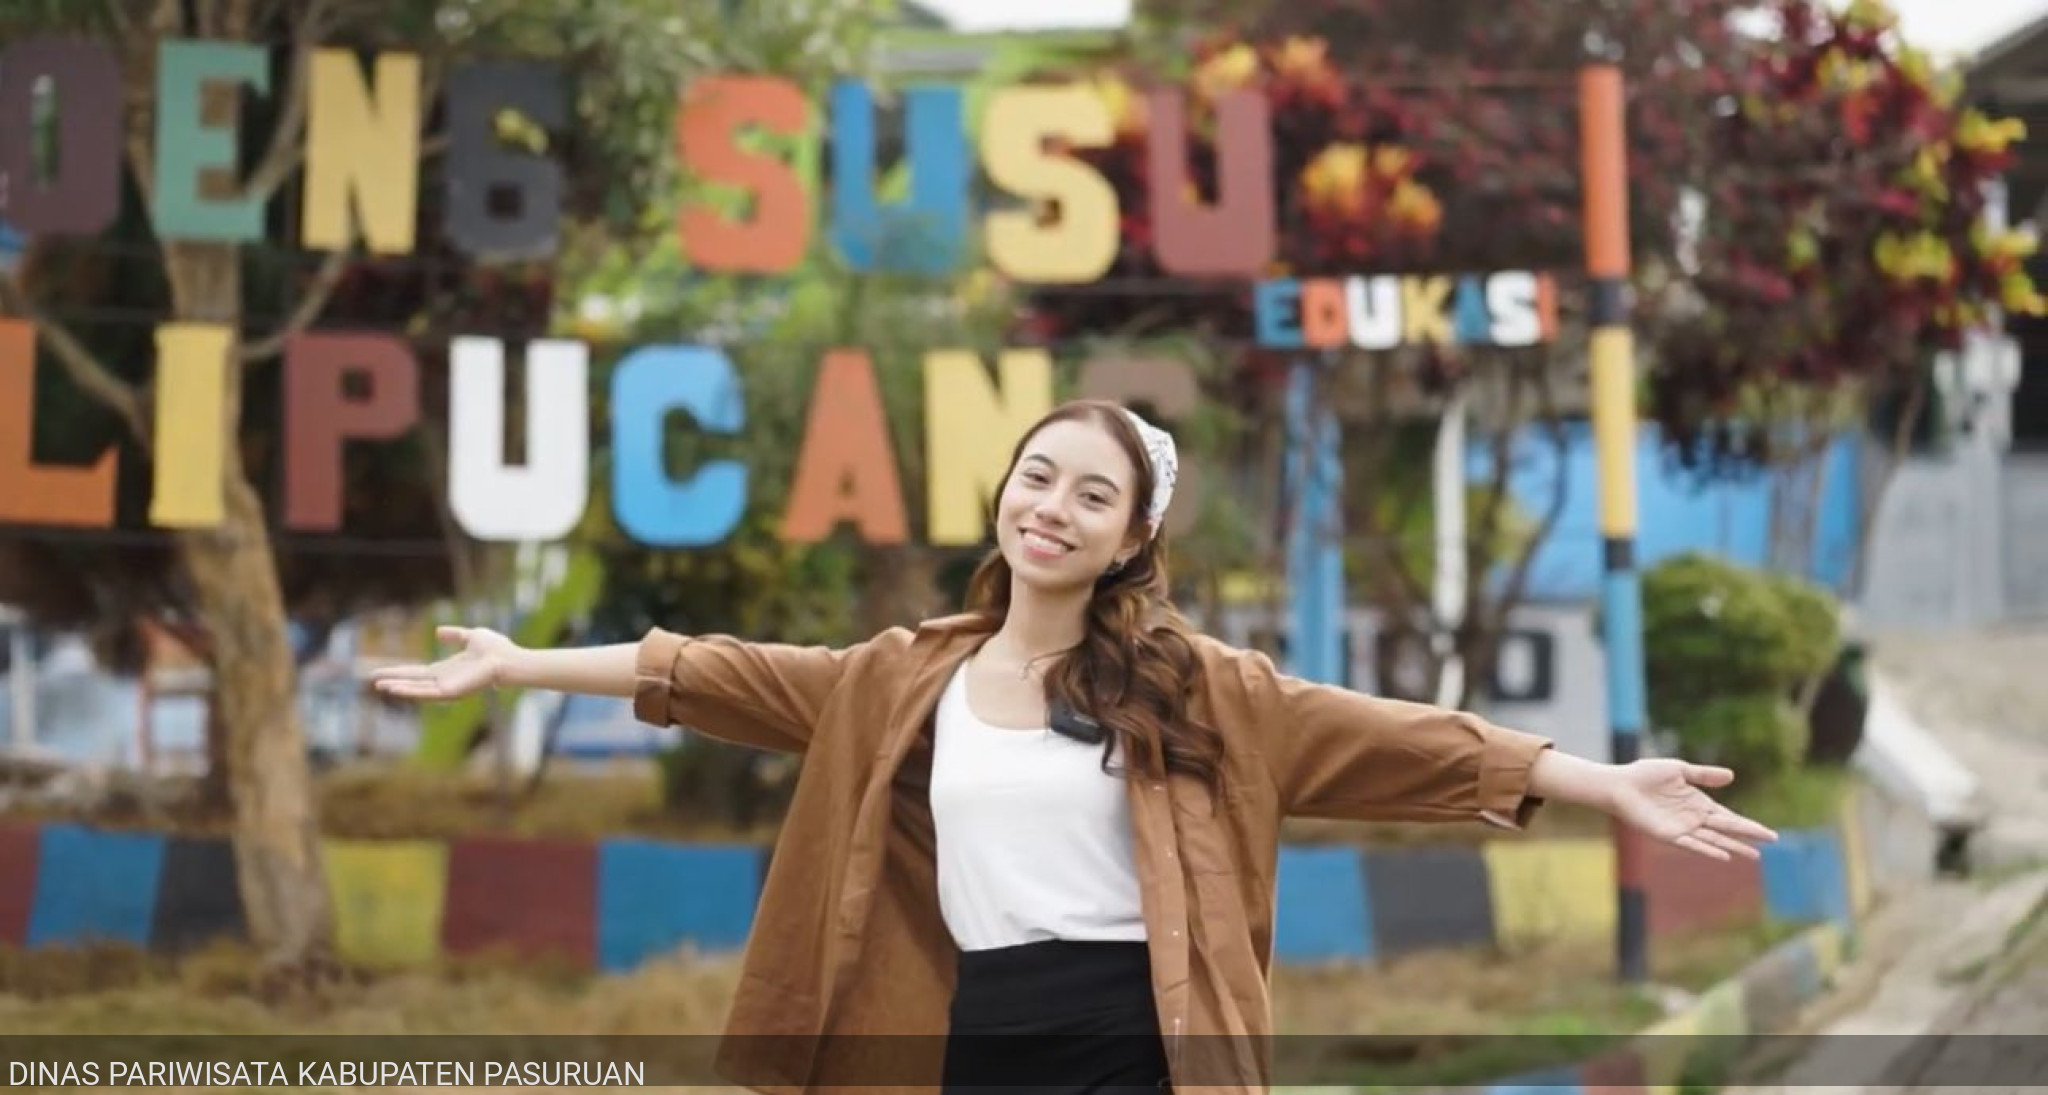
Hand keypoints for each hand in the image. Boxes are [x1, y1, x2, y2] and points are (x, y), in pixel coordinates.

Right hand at [368, 626, 519, 701]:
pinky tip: (394, 688)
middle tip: (373, 680)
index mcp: (448, 670)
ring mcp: (448, 688)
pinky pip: (426, 693)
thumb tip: (438, 631)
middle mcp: (445, 681)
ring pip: (417, 689)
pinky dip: (410, 690)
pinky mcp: (451, 692)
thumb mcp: (470, 636)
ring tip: (379, 685)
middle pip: (413, 681)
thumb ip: (454, 635)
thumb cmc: (496, 649)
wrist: (508, 658)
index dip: (400, 671)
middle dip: (394, 680)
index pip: (418, 672)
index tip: (381, 670)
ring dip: (398, 687)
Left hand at [1606, 759, 1777, 861]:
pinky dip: (1708, 849)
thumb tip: (1731, 776)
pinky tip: (1724, 855)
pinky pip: (1692, 844)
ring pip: (1715, 839)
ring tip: (1755, 856)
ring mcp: (1683, 828)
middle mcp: (1694, 818)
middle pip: (1727, 828)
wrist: (1621, 784)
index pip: (1729, 816)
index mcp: (1698, 803)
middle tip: (1773, 840)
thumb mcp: (1680, 769)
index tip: (1768, 833)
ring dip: (1734, 846)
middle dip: (1749, 834)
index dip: (1748, 824)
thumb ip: (1704, 775)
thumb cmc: (1646, 774)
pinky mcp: (1668, 835)